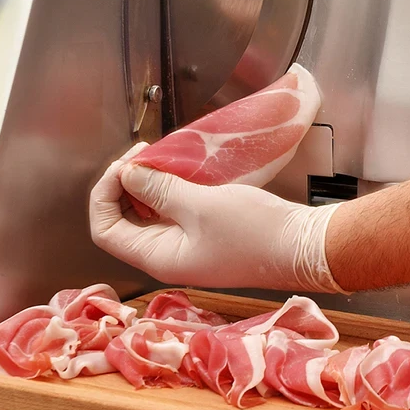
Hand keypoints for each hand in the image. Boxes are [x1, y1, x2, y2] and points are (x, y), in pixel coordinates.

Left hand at [88, 145, 346, 292]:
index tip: (124, 164)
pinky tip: (185, 169)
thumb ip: (159, 189)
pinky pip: (176, 211)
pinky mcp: (209, 235)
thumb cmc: (256, 231)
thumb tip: (128, 175)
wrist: (305, 247)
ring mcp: (190, 246)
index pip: (105, 229)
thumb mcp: (202, 205)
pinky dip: (173, 189)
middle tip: (144, 153)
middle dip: (126, 184)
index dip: (105, 194)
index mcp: (158, 257)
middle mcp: (168, 256)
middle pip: (124, 220)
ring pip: (151, 214)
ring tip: (163, 155)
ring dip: (151, 184)